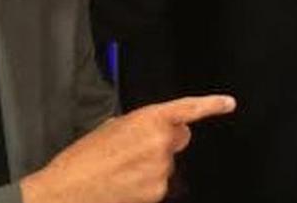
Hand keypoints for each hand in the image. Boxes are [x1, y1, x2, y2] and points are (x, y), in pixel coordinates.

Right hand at [20, 94, 235, 202]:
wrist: (68, 191)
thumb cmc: (83, 158)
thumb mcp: (111, 128)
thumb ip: (139, 126)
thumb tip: (149, 132)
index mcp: (149, 120)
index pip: (188, 109)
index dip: (211, 105)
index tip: (229, 103)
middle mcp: (161, 144)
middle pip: (179, 139)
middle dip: (166, 142)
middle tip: (137, 149)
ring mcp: (161, 171)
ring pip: (166, 165)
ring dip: (151, 165)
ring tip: (121, 169)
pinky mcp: (157, 193)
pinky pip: (158, 184)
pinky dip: (145, 184)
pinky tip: (123, 184)